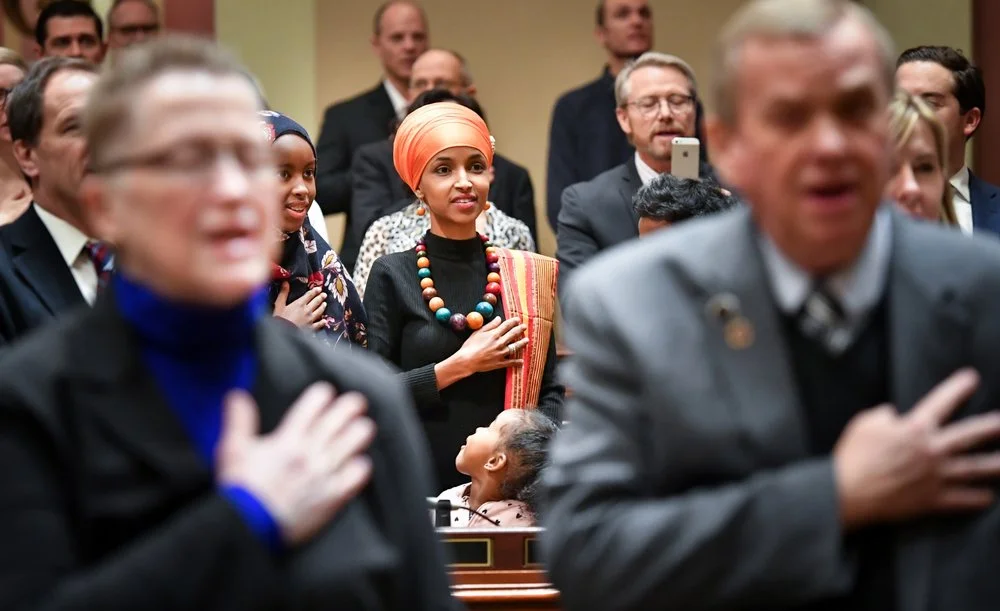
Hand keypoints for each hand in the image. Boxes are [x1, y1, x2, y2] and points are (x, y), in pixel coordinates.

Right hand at [216, 383, 375, 546]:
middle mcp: (309, 452)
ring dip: (360, 431)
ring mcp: (324, 473)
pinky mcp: (333, 496)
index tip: (326, 394)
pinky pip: (359, 473)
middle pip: (341, 416)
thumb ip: (239, 421)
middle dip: (351, 406)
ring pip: (356, 440)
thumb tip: (237, 397)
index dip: (323, 394)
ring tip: (361, 428)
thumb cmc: (240, 493)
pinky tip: (358, 463)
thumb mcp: (232, 451)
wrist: (247, 530)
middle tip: (355, 404)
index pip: (314, 402)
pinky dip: (361, 466)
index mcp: (287, 439)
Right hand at [274, 283, 325, 329]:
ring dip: (322, 307)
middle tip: (324, 294)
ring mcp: (310, 319)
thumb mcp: (279, 305)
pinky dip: (322, 322)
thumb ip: (283, 293)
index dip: (314, 291)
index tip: (319, 288)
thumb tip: (285, 282)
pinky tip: (324, 320)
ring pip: (319, 311)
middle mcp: (307, 310)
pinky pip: (318, 324)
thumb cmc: (280, 319)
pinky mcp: (311, 328)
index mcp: (299, 304)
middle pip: (316, 302)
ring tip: (325, 304)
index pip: (309, 295)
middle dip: (320, 297)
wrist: (283, 334)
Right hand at [455, 316, 527, 373]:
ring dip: (522, 343)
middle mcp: (500, 343)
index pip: (506, 326)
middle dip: (520, 330)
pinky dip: (517, 362)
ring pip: (514, 347)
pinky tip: (522, 361)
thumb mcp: (478, 332)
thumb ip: (490, 325)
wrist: (467, 360)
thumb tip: (498, 318)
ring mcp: (501, 353)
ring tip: (527, 340)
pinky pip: (511, 362)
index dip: (513, 322)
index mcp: (494, 334)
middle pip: (513, 334)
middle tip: (524, 327)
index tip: (518, 319)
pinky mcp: (500, 363)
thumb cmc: (470, 346)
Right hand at [834, 368, 999, 528]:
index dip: (958, 388)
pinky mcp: (933, 499)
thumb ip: (882, 415)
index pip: (941, 401)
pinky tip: (989, 496)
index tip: (972, 378)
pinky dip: (978, 498)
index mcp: (914, 428)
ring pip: (975, 468)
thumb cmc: (854, 456)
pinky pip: (963, 499)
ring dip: (996, 464)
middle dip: (992, 427)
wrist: (849, 491)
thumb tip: (892, 413)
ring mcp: (936, 476)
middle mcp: (932, 450)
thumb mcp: (863, 423)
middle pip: (970, 435)